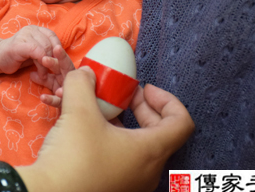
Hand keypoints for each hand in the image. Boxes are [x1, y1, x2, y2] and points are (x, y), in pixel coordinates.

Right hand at [0, 25, 60, 74]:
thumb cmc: (18, 57)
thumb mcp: (35, 52)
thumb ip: (46, 50)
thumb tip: (61, 58)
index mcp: (36, 29)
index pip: (52, 36)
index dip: (58, 50)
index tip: (58, 63)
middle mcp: (31, 29)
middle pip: (50, 44)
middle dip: (53, 60)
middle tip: (52, 72)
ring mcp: (24, 35)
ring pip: (44, 49)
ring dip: (47, 65)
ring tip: (44, 75)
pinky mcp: (19, 45)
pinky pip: (37, 53)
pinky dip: (41, 65)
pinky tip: (40, 74)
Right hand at [28, 67, 194, 191]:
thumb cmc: (72, 159)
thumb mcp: (78, 111)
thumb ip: (83, 83)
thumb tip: (85, 73)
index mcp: (150, 152)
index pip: (182, 122)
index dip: (167, 99)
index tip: (144, 89)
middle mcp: (148, 172)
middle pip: (161, 133)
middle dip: (142, 108)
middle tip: (123, 95)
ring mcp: (132, 184)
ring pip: (140, 147)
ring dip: (125, 123)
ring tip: (101, 110)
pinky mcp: (114, 189)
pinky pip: (124, 160)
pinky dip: (113, 140)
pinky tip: (88, 130)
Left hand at [29, 44, 74, 106]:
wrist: (72, 110)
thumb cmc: (60, 93)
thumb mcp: (50, 83)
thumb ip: (43, 77)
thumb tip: (32, 74)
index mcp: (67, 73)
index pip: (64, 62)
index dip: (61, 55)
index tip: (56, 47)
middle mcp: (70, 81)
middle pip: (65, 70)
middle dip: (56, 64)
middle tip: (44, 58)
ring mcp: (69, 92)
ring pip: (63, 83)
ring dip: (54, 80)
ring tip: (44, 74)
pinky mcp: (65, 104)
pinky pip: (58, 101)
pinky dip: (51, 99)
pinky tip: (43, 97)